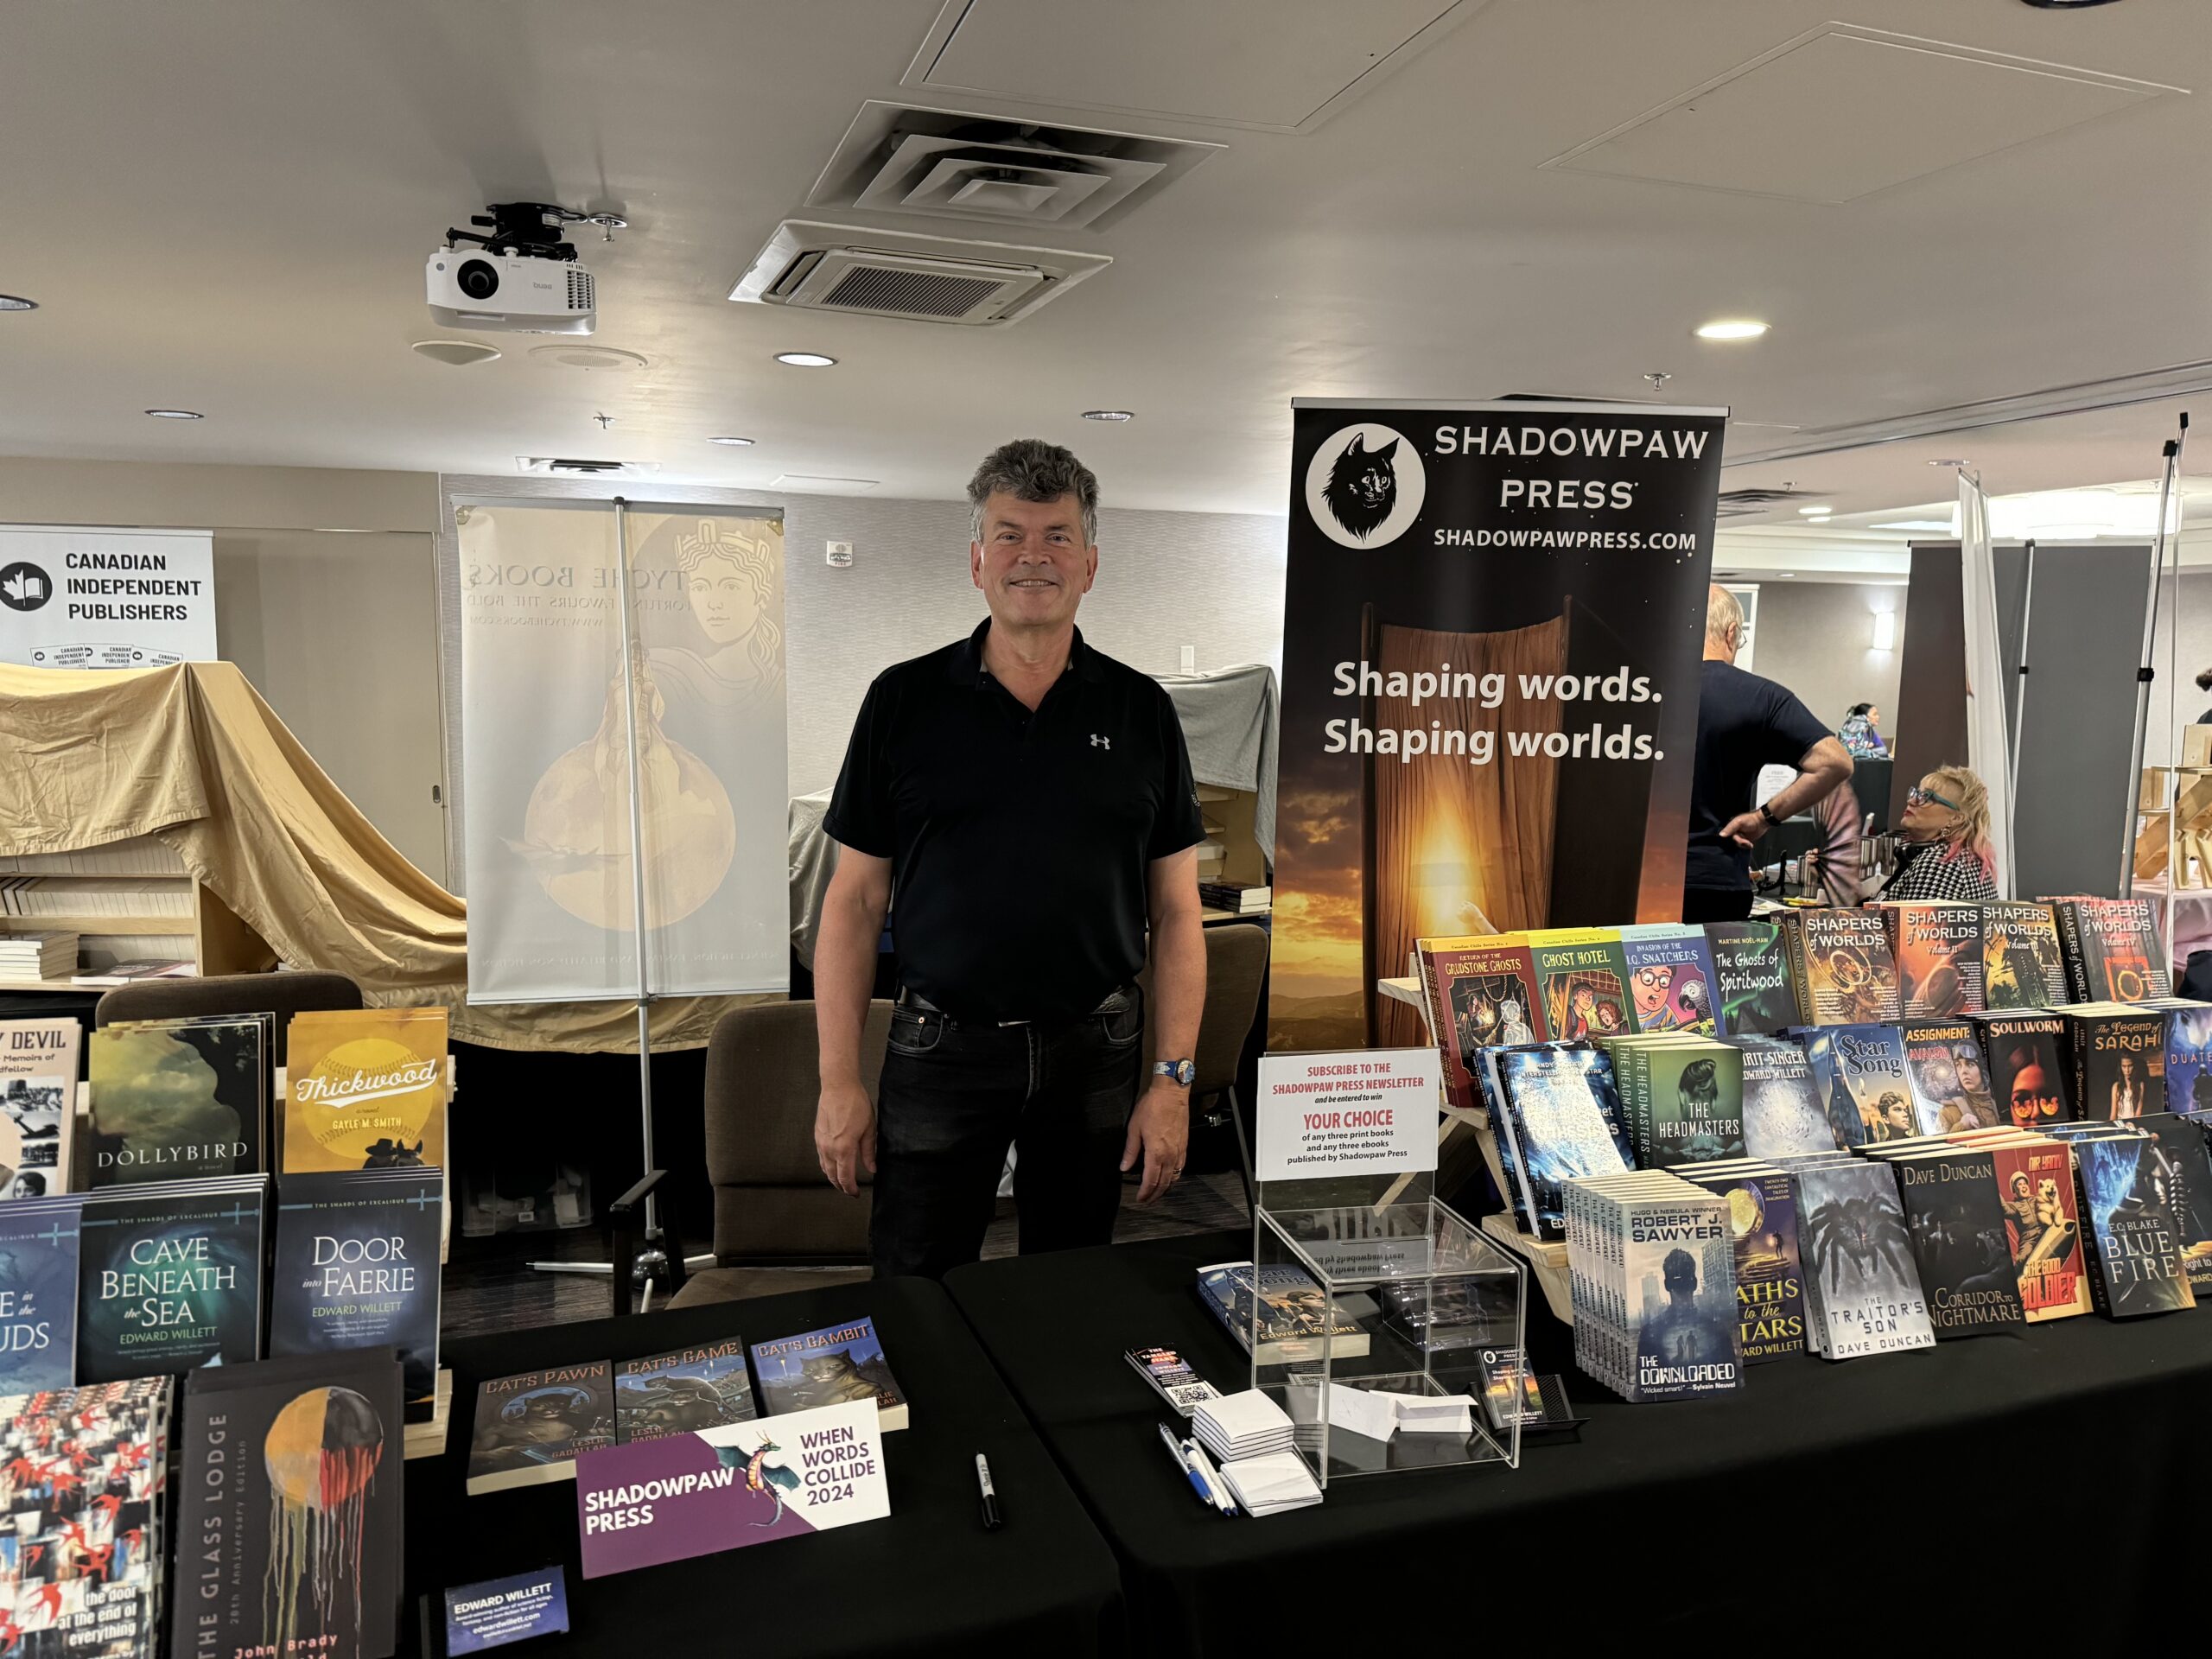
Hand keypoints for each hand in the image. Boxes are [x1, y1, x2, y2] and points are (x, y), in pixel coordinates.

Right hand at [815, 1079, 875, 1196]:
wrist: (838, 1087)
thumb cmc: (855, 1105)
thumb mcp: (869, 1129)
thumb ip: (869, 1152)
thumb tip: (872, 1168)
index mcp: (844, 1149)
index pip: (845, 1178)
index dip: (851, 1189)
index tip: (856, 1194)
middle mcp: (829, 1149)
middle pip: (833, 1176)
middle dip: (841, 1186)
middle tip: (850, 1191)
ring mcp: (821, 1143)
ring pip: (825, 1168)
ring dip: (833, 1178)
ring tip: (842, 1181)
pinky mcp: (818, 1136)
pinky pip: (821, 1158)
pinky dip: (827, 1166)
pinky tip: (833, 1166)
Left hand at [1121, 1083, 1189, 1205]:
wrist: (1172, 1093)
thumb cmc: (1151, 1108)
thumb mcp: (1134, 1128)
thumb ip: (1131, 1151)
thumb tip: (1124, 1167)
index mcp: (1156, 1153)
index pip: (1151, 1180)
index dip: (1145, 1193)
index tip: (1140, 1199)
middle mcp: (1170, 1155)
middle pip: (1164, 1183)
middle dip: (1155, 1195)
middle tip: (1147, 1201)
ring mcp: (1179, 1151)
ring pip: (1174, 1177)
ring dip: (1166, 1188)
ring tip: (1157, 1193)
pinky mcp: (1184, 1146)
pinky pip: (1181, 1167)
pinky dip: (1175, 1177)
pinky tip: (1170, 1177)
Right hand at [1721, 809, 1768, 848]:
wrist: (1762, 822)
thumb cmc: (1751, 819)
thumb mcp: (1739, 822)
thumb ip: (1730, 828)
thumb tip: (1721, 835)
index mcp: (1730, 827)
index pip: (1726, 836)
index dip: (1731, 839)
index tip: (1738, 839)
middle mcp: (1734, 832)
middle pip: (1733, 841)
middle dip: (1740, 842)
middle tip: (1746, 841)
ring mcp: (1740, 837)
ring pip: (1738, 845)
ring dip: (1744, 845)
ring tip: (1749, 843)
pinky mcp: (1745, 840)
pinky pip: (1743, 846)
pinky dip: (1746, 846)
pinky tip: (1750, 844)